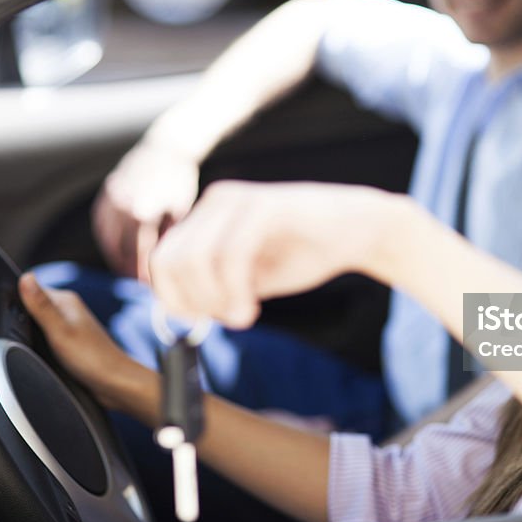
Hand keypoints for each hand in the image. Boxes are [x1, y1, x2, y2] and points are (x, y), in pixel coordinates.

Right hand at [18, 273, 160, 424]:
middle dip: (21, 320)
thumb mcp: (59, 330)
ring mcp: (69, 326)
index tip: (8, 318)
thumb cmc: (92, 358)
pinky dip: (39, 345)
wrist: (114, 382)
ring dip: (30, 334)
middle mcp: (68, 310)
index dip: (15, 302)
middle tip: (19, 338)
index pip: (30, 290)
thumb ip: (41, 305)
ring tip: (31, 348)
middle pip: (32, 308)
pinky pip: (46, 338)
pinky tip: (40, 355)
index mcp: (66, 301)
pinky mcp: (70, 342)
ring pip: (38, 325)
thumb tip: (26, 277)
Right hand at [92, 143, 199, 280]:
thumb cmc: (180, 180)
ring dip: (116, 258)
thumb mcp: (181, 210)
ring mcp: (109, 198)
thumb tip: (165, 266)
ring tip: (128, 272)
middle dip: (130, 269)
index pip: (139, 253)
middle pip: (121, 250)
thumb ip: (170, 237)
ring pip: (106, 239)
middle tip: (140, 284)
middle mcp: (121, 205)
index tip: (151, 286)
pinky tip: (118, 251)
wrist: (166, 146)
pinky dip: (107, 240)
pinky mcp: (105, 193)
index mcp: (142, 211)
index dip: (145, 272)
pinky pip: (100, 224)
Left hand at [149, 180, 402, 328]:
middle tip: (228, 320)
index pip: (161, 261)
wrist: (359, 229)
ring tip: (244, 316)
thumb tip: (176, 311)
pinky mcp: (265, 206)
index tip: (204, 321)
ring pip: (195, 260)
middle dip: (193, 302)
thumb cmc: (305, 252)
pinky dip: (234, 291)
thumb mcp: (248, 277)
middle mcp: (215, 202)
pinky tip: (252, 307)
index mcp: (207, 217)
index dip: (173, 299)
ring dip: (215, 300)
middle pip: (169, 261)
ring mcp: (238, 200)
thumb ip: (214, 288)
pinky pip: (230, 256)